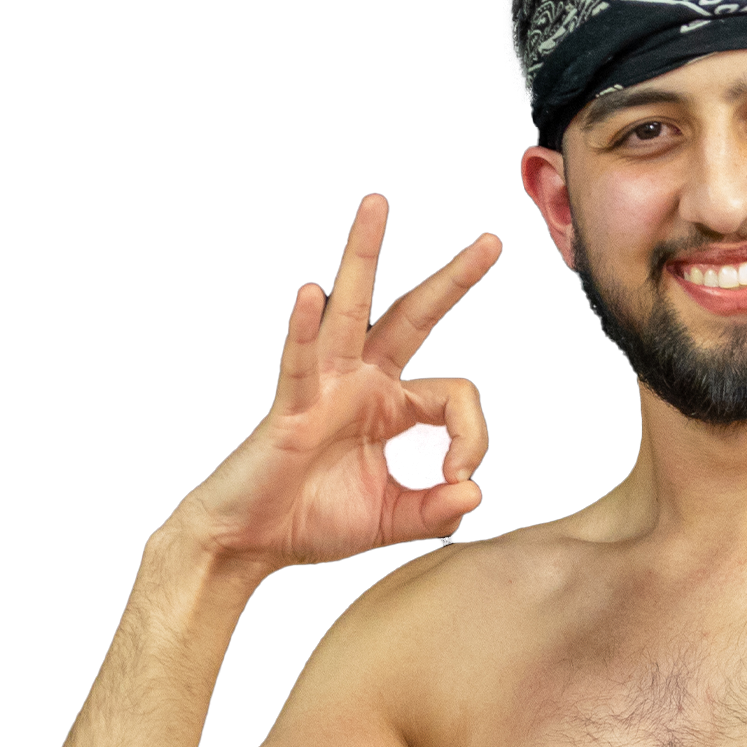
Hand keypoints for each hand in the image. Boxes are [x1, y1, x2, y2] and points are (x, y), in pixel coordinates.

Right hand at [178, 197, 501, 568]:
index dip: (473, 438)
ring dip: (362, 256)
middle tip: (491, 242)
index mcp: (395, 408)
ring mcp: (326, 388)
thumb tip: (473, 490)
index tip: (460, 479)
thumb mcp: (397, 523)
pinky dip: (302, 328)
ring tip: (376, 206)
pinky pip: (298, 361)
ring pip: (351, 311)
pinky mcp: (291, 408)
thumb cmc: (319, 520)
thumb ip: (439, 509)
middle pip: (413, 318)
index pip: (457, 398)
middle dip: (453, 280)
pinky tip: (309, 295)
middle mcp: (364, 384)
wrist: (254, 540)